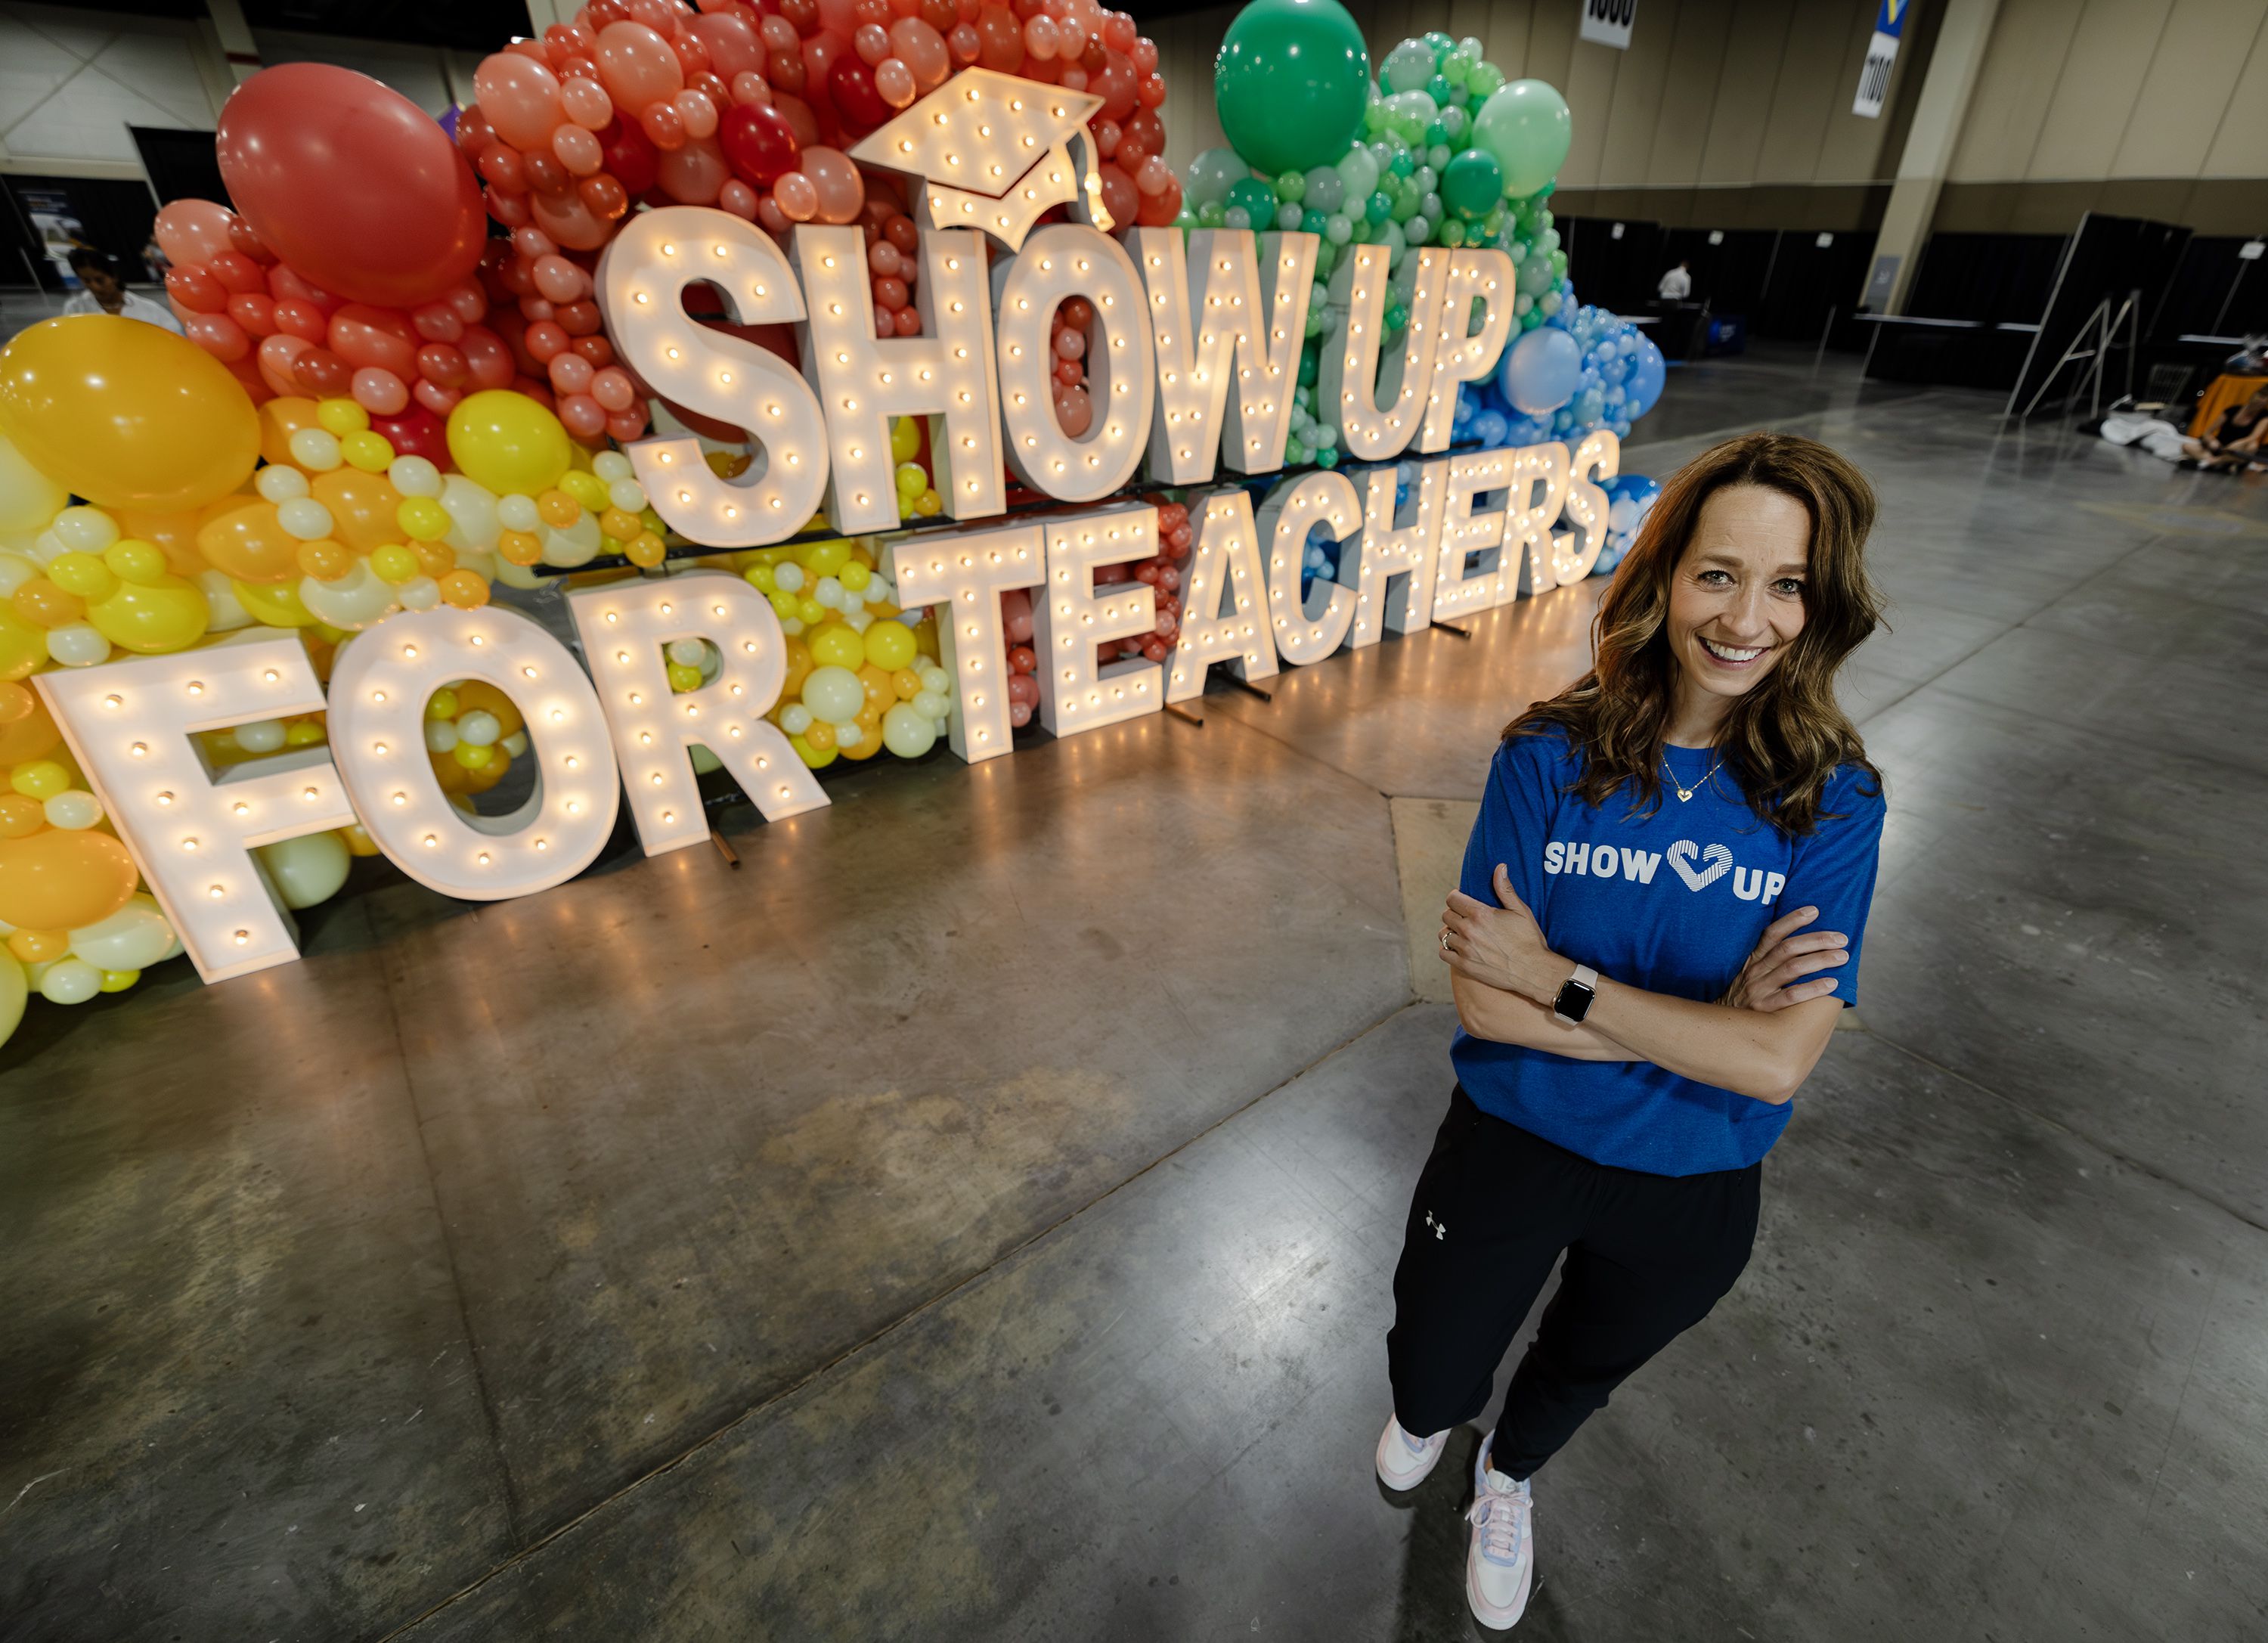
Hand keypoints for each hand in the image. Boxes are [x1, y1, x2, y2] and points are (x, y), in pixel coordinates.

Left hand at [1440, 865, 1560, 1002]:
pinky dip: (1448, 949)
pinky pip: (1443, 952)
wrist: (1532, 971)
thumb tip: (1500, 867)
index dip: (1456, 898)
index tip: (1462, 901)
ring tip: (1462, 933)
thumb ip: (1505, 889)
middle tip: (1466, 918)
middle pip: (1446, 915)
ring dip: (1451, 931)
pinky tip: (1459, 948)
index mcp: (1480, 914)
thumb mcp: (1520, 911)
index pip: (1452, 899)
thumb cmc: (1529, 939)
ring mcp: (1465, 949)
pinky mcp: (1464, 965)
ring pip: (1443, 934)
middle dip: (1454, 914)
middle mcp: (1469, 930)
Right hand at [1719, 905, 1848, 1011]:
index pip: (1772, 934)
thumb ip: (1768, 962)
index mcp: (1753, 960)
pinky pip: (1791, 996)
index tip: (1814, 910)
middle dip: (1817, 940)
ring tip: (1842, 957)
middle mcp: (1756, 972)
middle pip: (1788, 948)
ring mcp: (1759, 990)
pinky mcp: (1764, 1009)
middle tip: (1841, 938)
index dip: (1792, 920)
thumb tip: (1802, 947)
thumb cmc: (1744, 999)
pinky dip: (1813, 988)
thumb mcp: (1749, 976)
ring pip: (1792, 968)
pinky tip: (1832, 984)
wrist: (1722, 1028)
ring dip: (1820, 960)